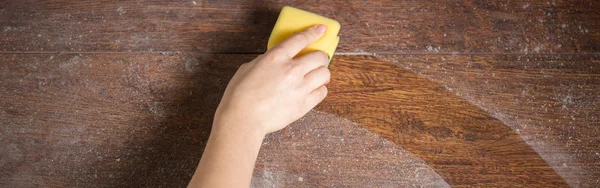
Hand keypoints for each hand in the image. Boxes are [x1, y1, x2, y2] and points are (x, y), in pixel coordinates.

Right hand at [214, 24, 330, 134]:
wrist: (243, 118)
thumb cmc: (240, 94)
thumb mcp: (249, 68)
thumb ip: (266, 61)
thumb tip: (276, 61)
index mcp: (276, 57)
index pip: (301, 39)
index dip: (314, 32)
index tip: (321, 29)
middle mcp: (291, 70)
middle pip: (319, 57)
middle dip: (320, 57)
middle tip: (317, 60)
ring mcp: (300, 88)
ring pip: (325, 74)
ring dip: (322, 73)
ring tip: (316, 76)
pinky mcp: (303, 105)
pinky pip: (322, 92)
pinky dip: (320, 89)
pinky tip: (313, 90)